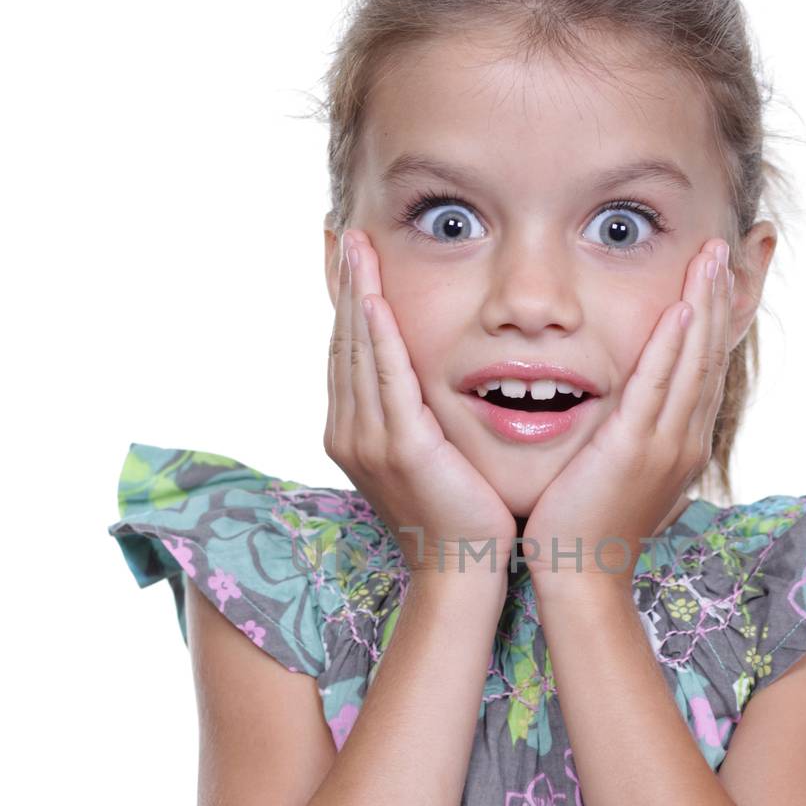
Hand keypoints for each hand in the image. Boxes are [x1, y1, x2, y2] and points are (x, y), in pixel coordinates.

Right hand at [325, 230, 516, 577]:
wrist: (461, 570)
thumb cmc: (458, 516)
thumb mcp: (429, 455)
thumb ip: (416, 413)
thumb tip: (422, 379)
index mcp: (352, 433)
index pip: (346, 352)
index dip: (346, 302)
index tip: (347, 257)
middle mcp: (349, 432)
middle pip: (344, 342)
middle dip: (345, 286)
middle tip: (344, 234)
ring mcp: (369, 441)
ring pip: (359, 351)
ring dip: (358, 294)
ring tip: (356, 246)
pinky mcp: (401, 448)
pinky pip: (387, 378)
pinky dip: (380, 335)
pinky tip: (378, 298)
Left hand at [522, 239, 732, 585]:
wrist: (579, 576)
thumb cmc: (586, 529)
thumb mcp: (617, 474)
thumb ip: (628, 439)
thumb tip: (627, 418)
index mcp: (680, 444)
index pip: (703, 366)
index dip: (712, 318)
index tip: (714, 274)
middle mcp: (684, 439)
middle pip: (708, 354)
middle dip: (717, 297)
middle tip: (722, 246)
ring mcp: (665, 444)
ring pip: (693, 361)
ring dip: (703, 304)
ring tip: (710, 256)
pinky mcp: (636, 449)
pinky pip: (659, 385)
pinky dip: (673, 344)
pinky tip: (682, 307)